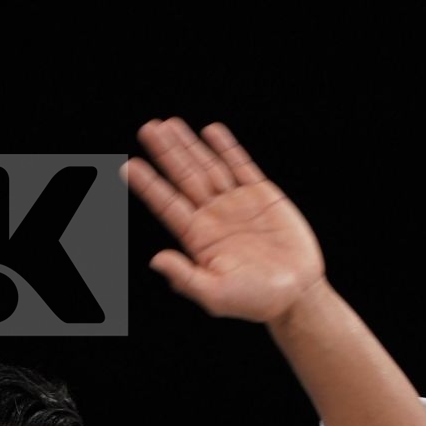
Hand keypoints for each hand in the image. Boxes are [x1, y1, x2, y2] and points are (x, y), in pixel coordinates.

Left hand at [122, 118, 325, 323]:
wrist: (296, 294)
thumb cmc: (255, 301)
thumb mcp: (216, 295)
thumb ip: (185, 278)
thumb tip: (156, 260)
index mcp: (198, 238)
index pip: (167, 205)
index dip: (148, 185)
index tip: (129, 166)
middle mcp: (213, 216)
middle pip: (184, 178)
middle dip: (166, 153)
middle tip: (147, 129)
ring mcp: (237, 203)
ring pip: (208, 166)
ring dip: (189, 145)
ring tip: (169, 124)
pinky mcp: (263, 195)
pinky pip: (241, 165)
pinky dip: (226, 147)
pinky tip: (211, 131)